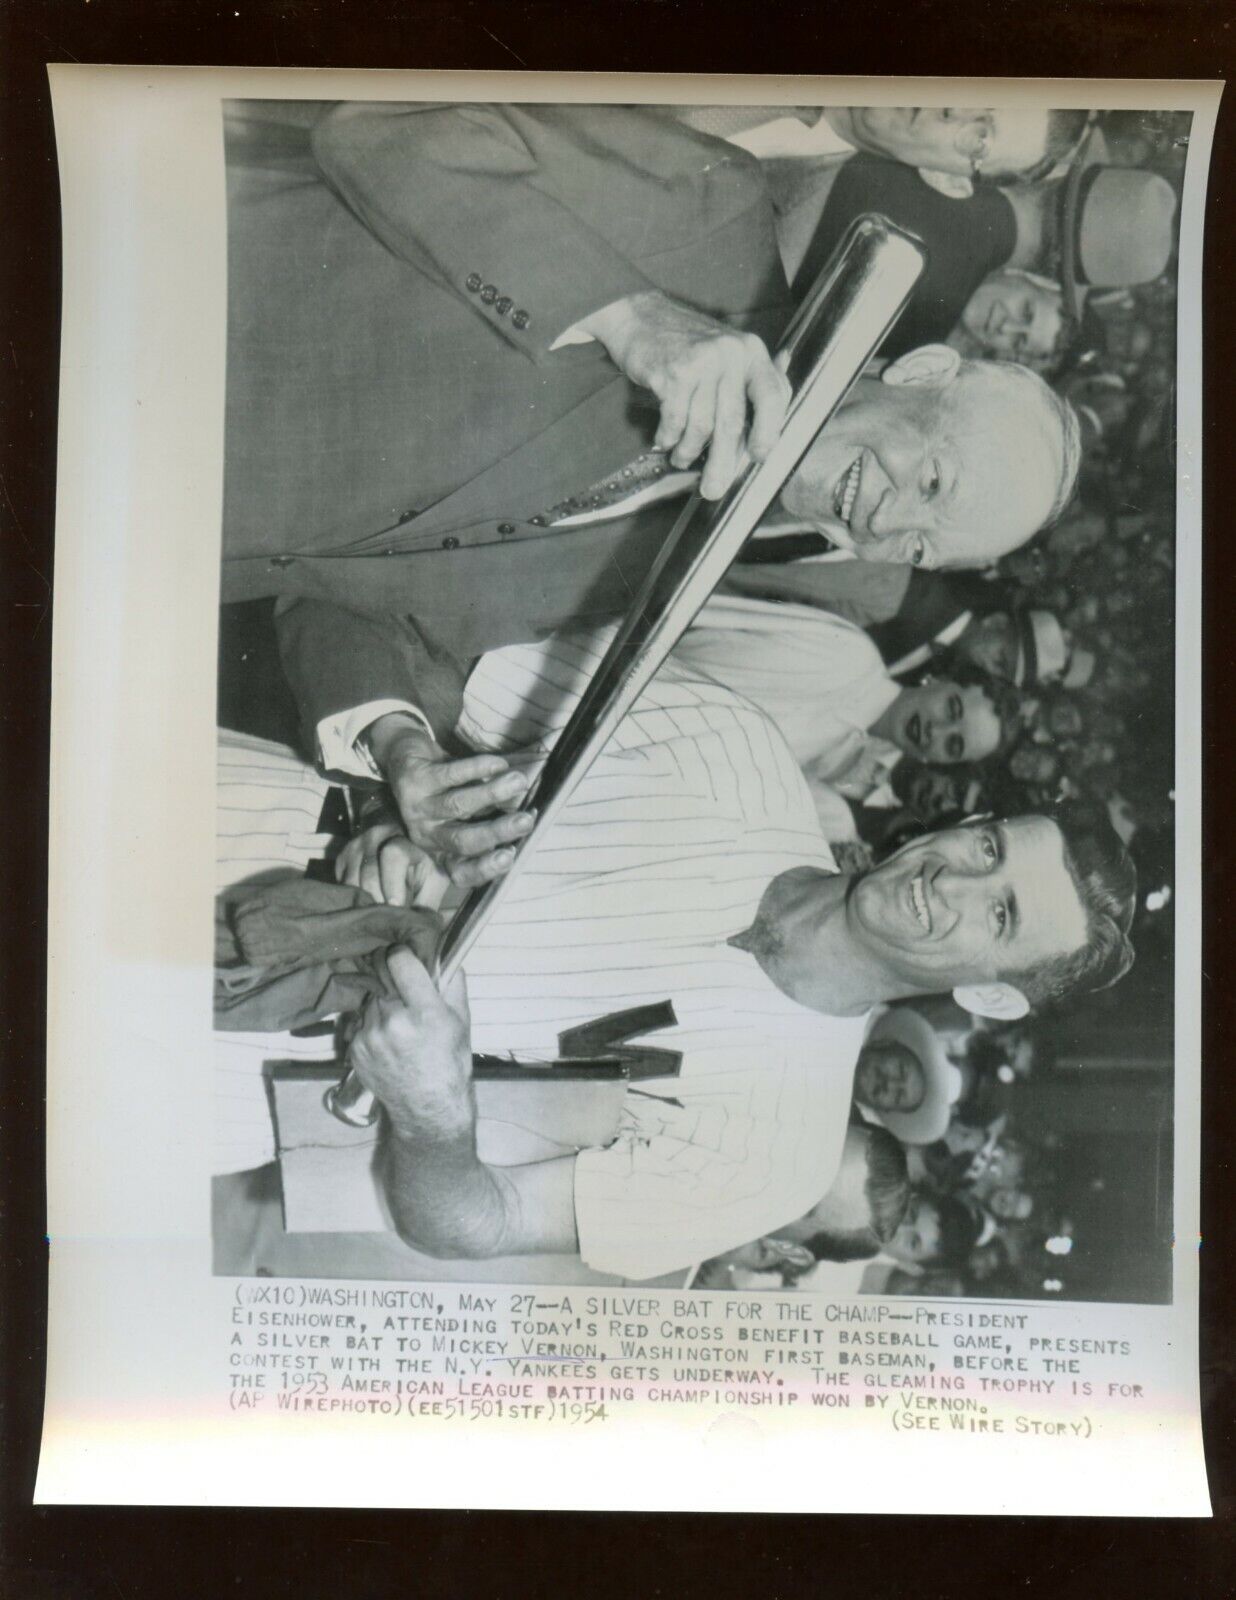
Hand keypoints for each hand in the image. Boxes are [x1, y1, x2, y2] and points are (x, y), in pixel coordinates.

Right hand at [335, 818, 447, 907]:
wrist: (401, 846)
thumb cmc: (422, 868)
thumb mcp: (433, 881)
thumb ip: (427, 902)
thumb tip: (419, 929)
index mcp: (404, 840)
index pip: (393, 856)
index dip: (392, 883)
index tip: (396, 905)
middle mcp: (376, 836)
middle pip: (369, 872)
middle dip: (378, 899)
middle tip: (387, 916)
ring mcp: (355, 846)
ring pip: (351, 881)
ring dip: (363, 902)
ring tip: (377, 913)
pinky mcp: (342, 857)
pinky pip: (342, 884)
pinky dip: (352, 899)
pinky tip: (366, 905)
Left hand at [347, 946, 471, 1139]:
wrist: (428, 1108)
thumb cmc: (450, 1063)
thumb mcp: (462, 1020)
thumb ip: (452, 982)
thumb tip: (441, 952)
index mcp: (424, 1013)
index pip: (398, 960)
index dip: (402, 955)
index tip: (405, 958)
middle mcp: (394, 1022)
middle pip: (383, 978)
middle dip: (394, 982)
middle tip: (406, 996)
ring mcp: (370, 1037)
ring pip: (371, 1000)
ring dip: (383, 1004)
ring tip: (400, 1025)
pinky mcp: (355, 1049)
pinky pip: (361, 1022)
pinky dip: (373, 1025)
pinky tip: (389, 1042)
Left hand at [364, 714, 533, 887]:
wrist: (402, 759)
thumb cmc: (444, 793)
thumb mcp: (464, 817)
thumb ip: (491, 822)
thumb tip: (528, 819)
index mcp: (441, 851)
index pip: (462, 872)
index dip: (486, 868)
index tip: (511, 855)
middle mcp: (427, 835)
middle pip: (462, 841)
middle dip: (497, 831)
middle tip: (526, 821)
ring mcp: (417, 808)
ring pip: (457, 805)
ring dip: (491, 793)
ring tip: (519, 781)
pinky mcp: (414, 779)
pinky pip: (449, 775)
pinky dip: (476, 768)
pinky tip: (499, 764)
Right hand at [576, 290, 789, 498]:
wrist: (641, 316)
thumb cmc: (686, 342)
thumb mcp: (728, 352)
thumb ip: (753, 380)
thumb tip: (775, 418)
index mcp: (751, 352)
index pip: (772, 396)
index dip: (768, 431)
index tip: (759, 456)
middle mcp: (730, 354)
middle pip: (732, 421)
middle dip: (722, 462)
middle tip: (714, 488)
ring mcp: (702, 362)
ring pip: (701, 426)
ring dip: (689, 451)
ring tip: (681, 458)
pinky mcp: (673, 372)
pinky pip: (675, 419)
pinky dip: (669, 437)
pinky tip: (665, 440)